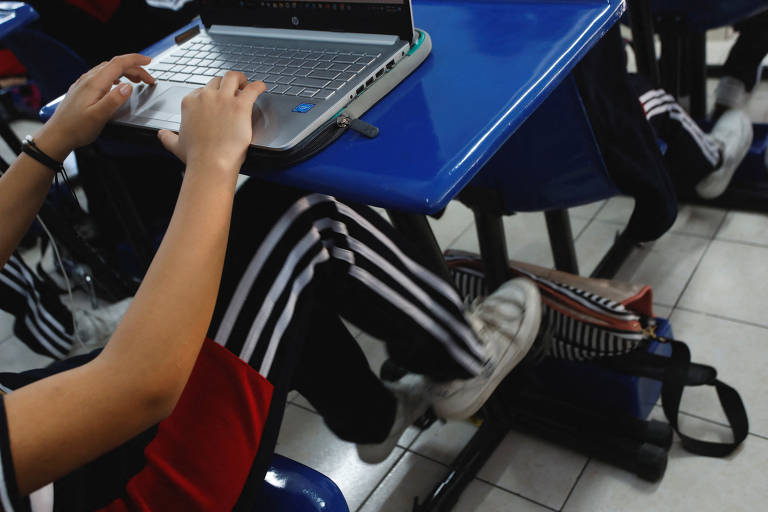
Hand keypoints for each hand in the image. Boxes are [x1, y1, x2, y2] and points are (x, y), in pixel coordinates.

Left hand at [39, 54, 155, 159]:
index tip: (148, 61)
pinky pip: (101, 76)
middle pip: (115, 65)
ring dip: (126, 72)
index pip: (118, 64)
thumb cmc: (76, 128)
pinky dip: (116, 76)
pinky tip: (118, 85)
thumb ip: (114, 100)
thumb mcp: (99, 116)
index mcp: (94, 83)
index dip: (135, 60)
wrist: (57, 135)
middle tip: (149, 79)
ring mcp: (84, 84)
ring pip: (108, 69)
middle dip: (134, 68)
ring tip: (138, 81)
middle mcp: (88, 80)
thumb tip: (128, 87)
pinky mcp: (82, 89)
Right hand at [157, 71, 265, 173]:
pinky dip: (259, 86)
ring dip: (241, 79)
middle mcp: (206, 97)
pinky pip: (253, 89)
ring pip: (233, 77)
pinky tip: (262, 87)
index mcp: (190, 102)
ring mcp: (224, 99)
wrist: (211, 163)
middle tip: (234, 89)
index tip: (217, 100)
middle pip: (218, 81)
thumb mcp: (176, 144)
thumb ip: (168, 137)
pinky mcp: (241, 106)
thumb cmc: (196, 156)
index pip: (201, 90)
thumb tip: (162, 135)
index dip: (211, 94)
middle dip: (226, 84)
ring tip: (246, 84)